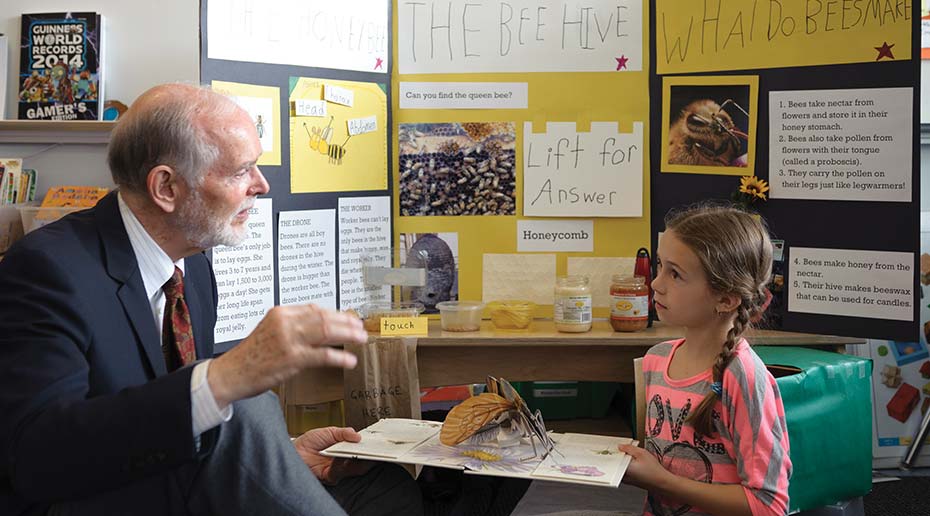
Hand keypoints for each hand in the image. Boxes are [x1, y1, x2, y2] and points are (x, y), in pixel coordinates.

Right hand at [209, 305, 367, 405]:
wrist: (231, 374)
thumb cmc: (250, 356)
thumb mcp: (270, 331)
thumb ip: (292, 325)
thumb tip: (318, 323)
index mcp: (280, 313)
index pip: (315, 309)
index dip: (336, 314)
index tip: (348, 318)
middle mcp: (285, 322)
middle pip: (325, 317)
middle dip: (347, 322)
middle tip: (360, 327)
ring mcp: (289, 339)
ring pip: (327, 332)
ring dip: (348, 335)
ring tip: (361, 339)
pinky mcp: (292, 358)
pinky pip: (323, 355)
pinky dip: (340, 357)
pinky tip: (349, 360)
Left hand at [294, 426, 373, 484]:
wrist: (294, 450)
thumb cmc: (308, 442)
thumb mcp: (329, 431)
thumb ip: (344, 433)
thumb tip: (358, 435)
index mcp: (345, 449)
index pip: (361, 450)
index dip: (370, 448)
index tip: (376, 444)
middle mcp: (343, 461)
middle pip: (361, 462)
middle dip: (368, 456)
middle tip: (373, 449)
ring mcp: (337, 470)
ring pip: (353, 469)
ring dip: (356, 460)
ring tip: (358, 451)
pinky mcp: (329, 477)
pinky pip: (339, 472)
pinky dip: (341, 464)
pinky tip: (340, 457)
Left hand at [618, 443, 670, 490]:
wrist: (662, 482)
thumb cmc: (653, 470)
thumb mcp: (641, 453)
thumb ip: (629, 448)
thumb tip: (620, 446)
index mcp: (623, 468)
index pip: (613, 457)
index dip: (615, 450)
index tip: (616, 445)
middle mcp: (622, 475)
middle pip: (616, 462)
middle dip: (619, 454)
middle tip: (624, 448)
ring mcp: (626, 480)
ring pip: (621, 466)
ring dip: (624, 460)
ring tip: (632, 454)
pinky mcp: (631, 481)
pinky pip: (625, 471)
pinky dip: (628, 466)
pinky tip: (635, 462)